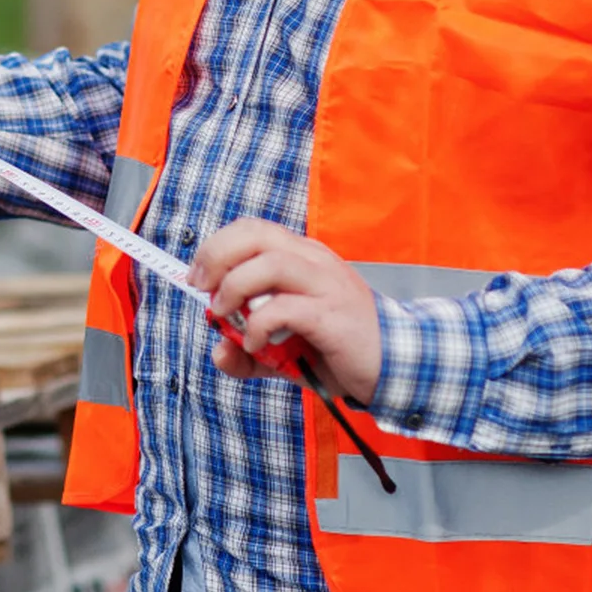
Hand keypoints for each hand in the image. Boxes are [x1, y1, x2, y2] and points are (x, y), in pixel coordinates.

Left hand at [191, 219, 381, 402]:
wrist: (394, 363)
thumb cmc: (338, 348)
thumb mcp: (284, 351)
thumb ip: (249, 352)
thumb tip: (218, 351)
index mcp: (303, 257)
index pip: (253, 229)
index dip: (217, 247)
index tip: (197, 278)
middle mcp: (314, 261)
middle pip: (255, 235)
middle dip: (216, 257)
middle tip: (202, 289)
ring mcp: (326, 285)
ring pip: (269, 264)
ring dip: (235, 289)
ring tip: (226, 316)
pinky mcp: (332, 315)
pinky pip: (285, 309)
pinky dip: (259, 326)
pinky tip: (257, 344)